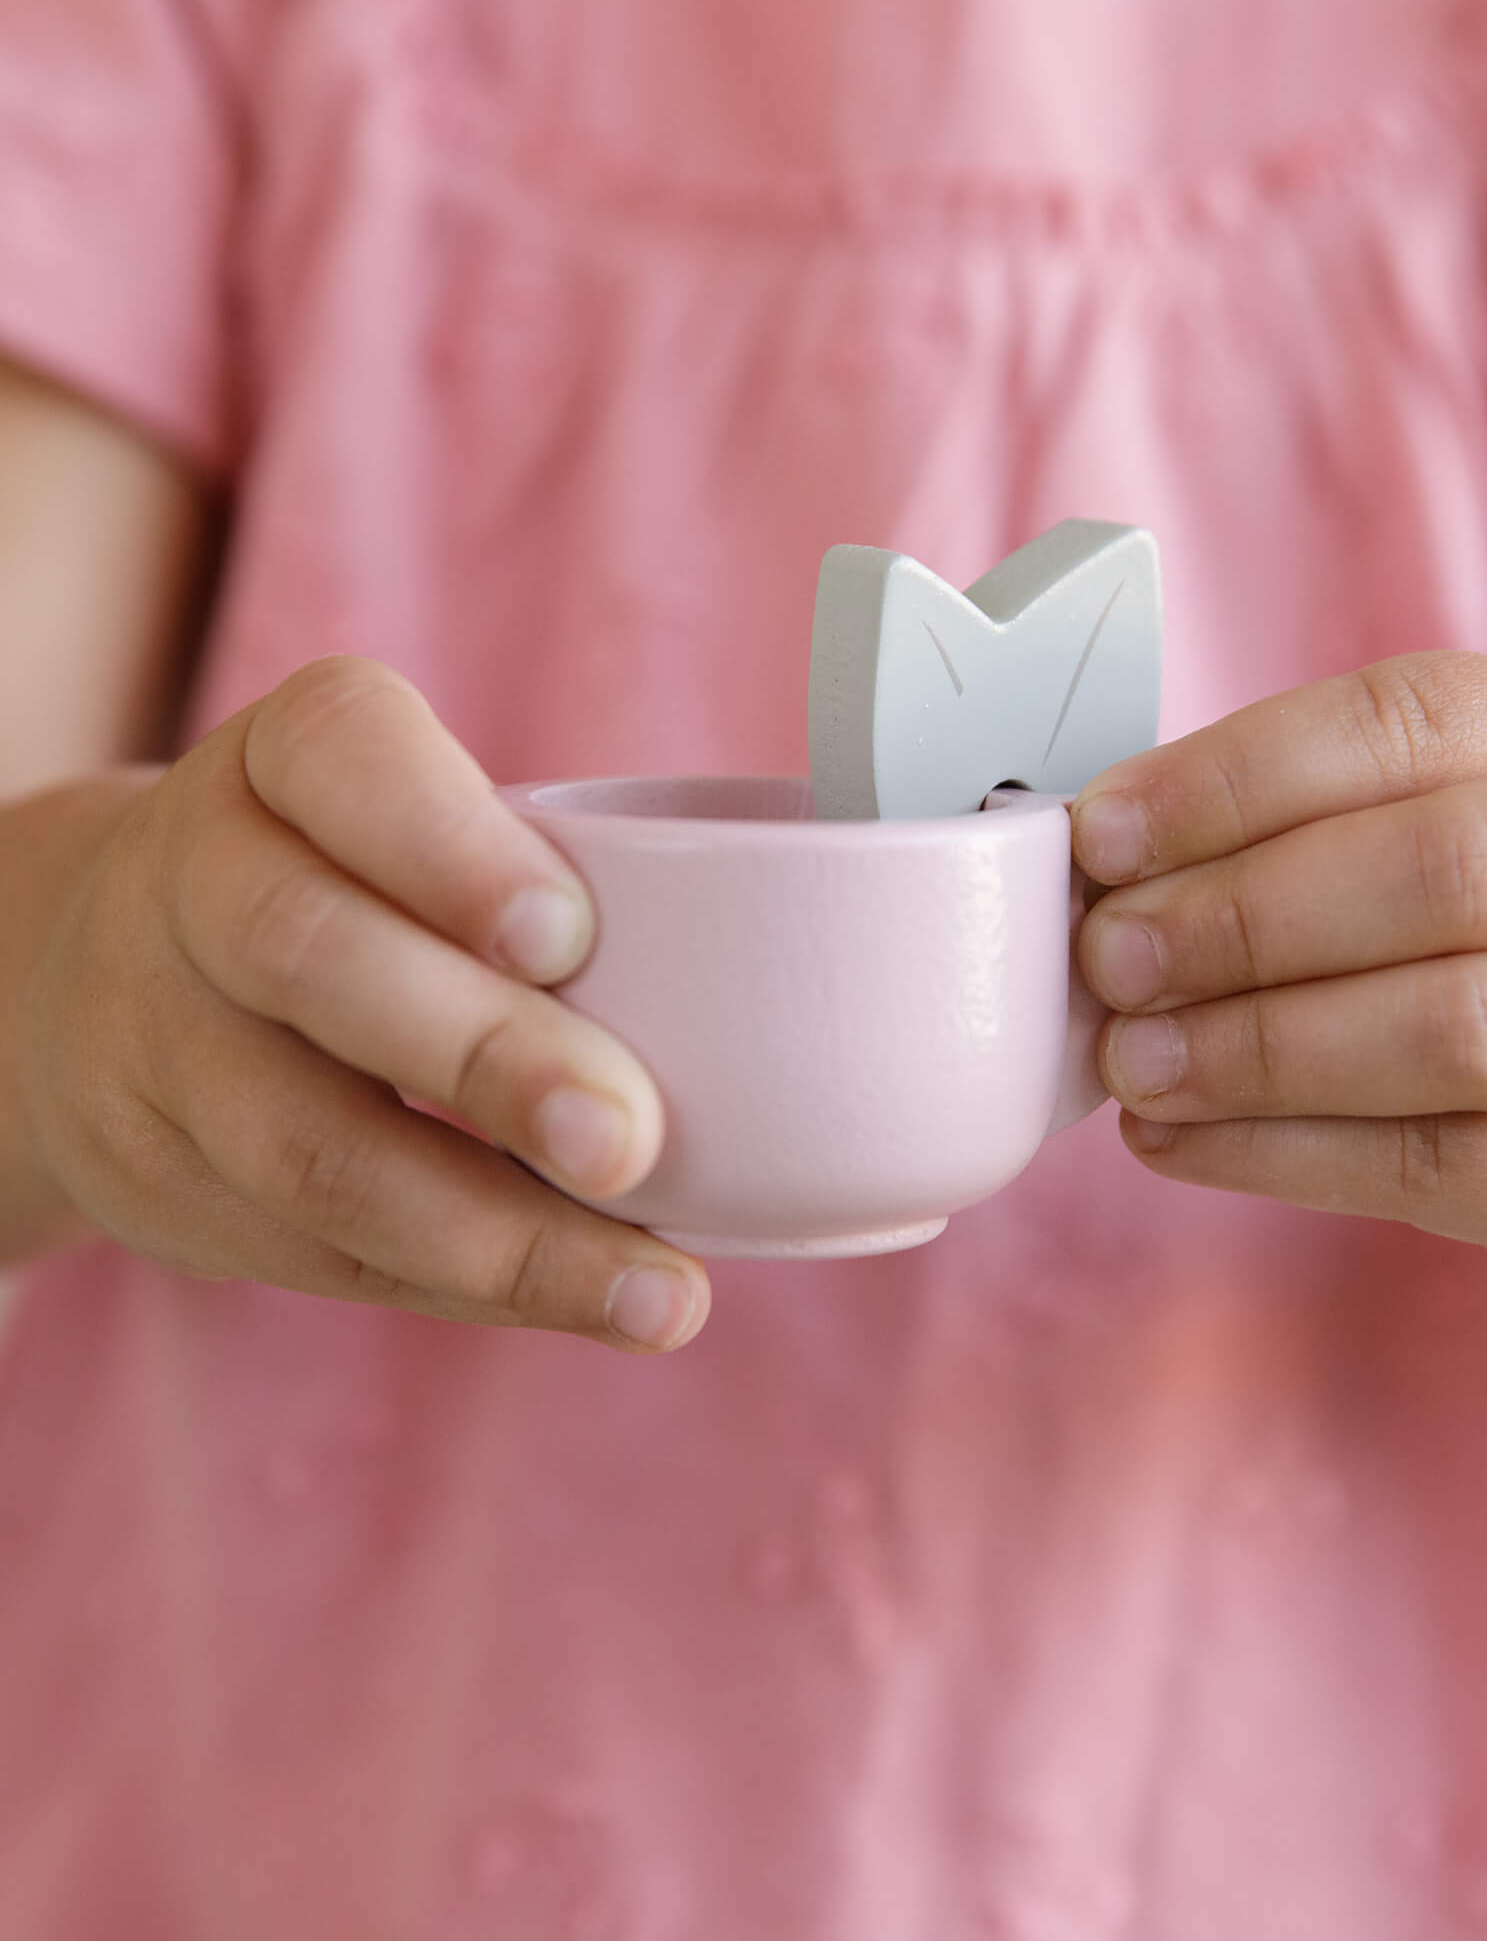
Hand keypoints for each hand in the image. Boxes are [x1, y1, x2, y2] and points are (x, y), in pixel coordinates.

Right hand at [17, 658, 709, 1349]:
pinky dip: (474, 1286)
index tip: (568, 934)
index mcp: (287, 762)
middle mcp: (198, 880)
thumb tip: (806, 981)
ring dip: (500, 1234)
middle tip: (630, 1138)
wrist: (108, 979)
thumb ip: (558, 873)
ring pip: (309, 1147)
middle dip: (487, 1057)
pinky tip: (595, 1302)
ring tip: (656, 1291)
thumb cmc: (356, 885)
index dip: (449, 848)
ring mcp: (158, 1036)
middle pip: (313, 958)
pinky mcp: (161, 1178)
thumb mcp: (411, 819)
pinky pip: (321, 1252)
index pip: (345, 755)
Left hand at [1071, 652, 1486, 1323]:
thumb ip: (1310, 827)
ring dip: (1260, 1047)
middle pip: (1444, 868)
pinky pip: (1445, 1165)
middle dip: (1245, 916)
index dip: (1235, 778)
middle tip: (1113, 960)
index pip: (1405, 720)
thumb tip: (1107, 870)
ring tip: (1135, 1064)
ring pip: (1456, 1028)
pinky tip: (1180, 1145)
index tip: (1101, 836)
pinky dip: (1282, 1155)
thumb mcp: (1464, 829)